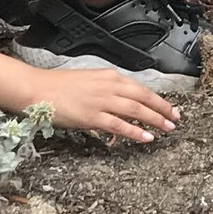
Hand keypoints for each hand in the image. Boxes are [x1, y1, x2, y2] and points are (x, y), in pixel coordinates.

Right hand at [24, 68, 178, 143]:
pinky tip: (147, 137)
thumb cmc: (59, 86)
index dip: (158, 99)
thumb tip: (122, 101)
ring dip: (155, 120)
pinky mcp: (92, 117)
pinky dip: (136, 131)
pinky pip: (120, 125)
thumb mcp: (89, 80)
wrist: (37, 88)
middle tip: (176, 119)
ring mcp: (102, 101)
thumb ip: (107, 89)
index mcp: (109, 76)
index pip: (140, 88)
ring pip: (136, 110)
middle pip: (144, 98)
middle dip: (163, 109)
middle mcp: (109, 86)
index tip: (169, 107)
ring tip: (168, 128)